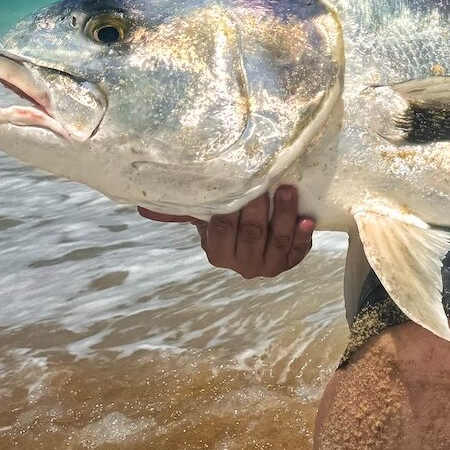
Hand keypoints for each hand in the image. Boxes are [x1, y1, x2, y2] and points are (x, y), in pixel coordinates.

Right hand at [137, 185, 313, 277]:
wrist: (255, 240)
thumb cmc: (228, 220)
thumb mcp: (207, 216)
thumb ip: (185, 210)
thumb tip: (142, 206)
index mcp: (218, 254)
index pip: (222, 230)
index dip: (230, 210)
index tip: (238, 188)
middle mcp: (242, 265)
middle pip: (251, 234)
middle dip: (258, 208)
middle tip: (266, 184)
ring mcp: (268, 266)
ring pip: (276, 241)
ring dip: (283, 216)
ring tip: (289, 192)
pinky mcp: (290, 262)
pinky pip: (298, 250)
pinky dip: (303, 235)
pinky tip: (307, 219)